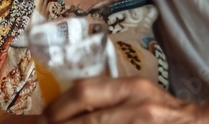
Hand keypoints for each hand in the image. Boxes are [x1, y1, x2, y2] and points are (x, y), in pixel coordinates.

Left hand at [40, 77, 208, 123]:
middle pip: (87, 119)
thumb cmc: (165, 115)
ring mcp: (142, 123)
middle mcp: (138, 107)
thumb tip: (64, 110)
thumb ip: (107, 100)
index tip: (42, 118)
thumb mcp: (138, 97)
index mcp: (133, 88)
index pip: (84, 92)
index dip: (58, 107)